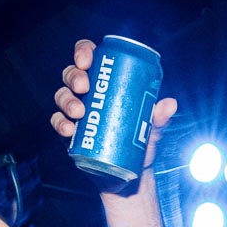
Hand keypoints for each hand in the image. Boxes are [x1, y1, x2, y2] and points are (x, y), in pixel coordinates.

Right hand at [50, 38, 176, 165]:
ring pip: (62, 96)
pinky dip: (59, 124)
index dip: (83, 51)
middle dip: (74, 76)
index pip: (90, 58)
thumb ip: (160, 118)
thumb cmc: (139, 144)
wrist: (130, 175)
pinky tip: (68, 129)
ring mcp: (76, 112)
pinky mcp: (69, 133)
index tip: (87, 59)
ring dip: (66, 100)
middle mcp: (88, 94)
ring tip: (78, 112)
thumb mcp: (152, 129)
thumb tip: (169, 104)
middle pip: (72, 75)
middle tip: (84, 87)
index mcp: (106, 83)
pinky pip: (57, 122)